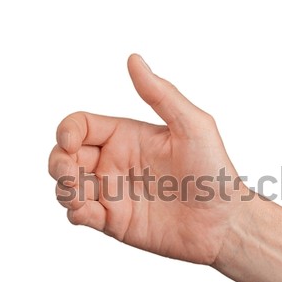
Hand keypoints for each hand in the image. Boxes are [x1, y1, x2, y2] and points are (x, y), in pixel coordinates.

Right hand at [49, 54, 250, 263]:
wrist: (223, 222)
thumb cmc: (214, 171)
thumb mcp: (193, 126)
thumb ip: (160, 95)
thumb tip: (133, 59)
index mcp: (127, 136)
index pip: (81, 126)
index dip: (67, 131)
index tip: (71, 143)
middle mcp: (116, 162)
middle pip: (66, 155)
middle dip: (58, 162)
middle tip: (70, 173)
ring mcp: (113, 192)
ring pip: (67, 186)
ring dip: (63, 188)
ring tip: (80, 195)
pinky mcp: (114, 221)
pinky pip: (80, 214)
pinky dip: (75, 212)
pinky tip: (89, 212)